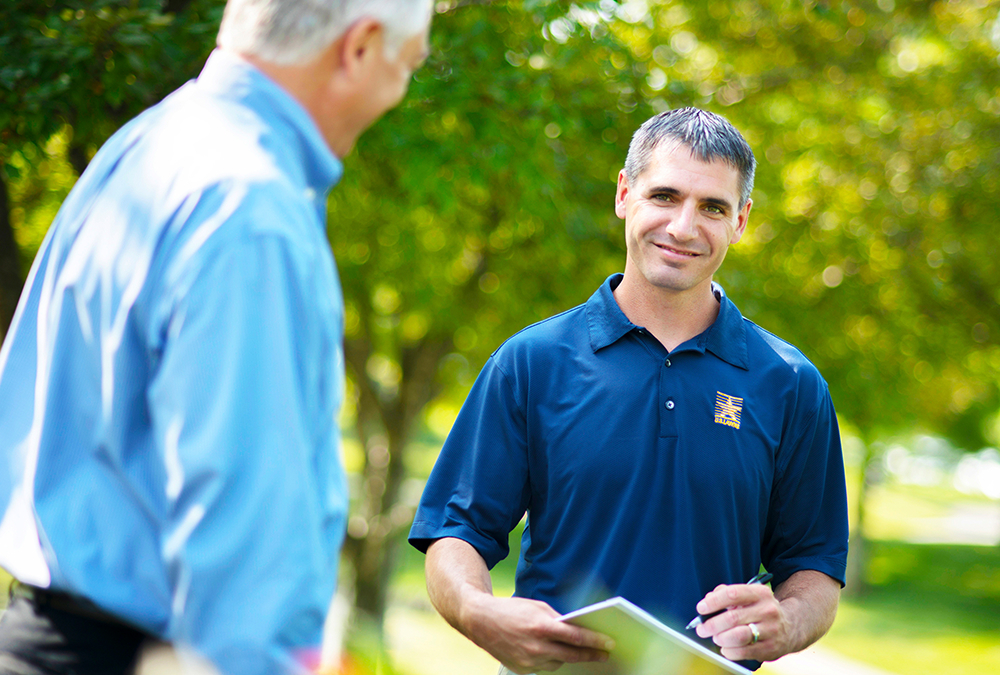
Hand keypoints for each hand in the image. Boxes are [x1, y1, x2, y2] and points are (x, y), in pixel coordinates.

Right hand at [462, 595, 613, 673]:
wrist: (480, 621)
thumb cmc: (511, 610)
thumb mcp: (537, 607)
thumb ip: (557, 620)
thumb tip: (577, 629)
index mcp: (541, 627)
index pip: (576, 637)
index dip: (595, 641)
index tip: (609, 643)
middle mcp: (535, 647)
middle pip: (571, 655)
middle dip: (590, 654)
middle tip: (605, 654)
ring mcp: (528, 661)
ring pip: (559, 663)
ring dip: (570, 657)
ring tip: (583, 654)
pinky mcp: (522, 670)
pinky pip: (544, 667)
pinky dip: (552, 660)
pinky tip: (558, 655)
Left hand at [692, 581, 791, 662]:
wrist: (791, 627)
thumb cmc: (759, 609)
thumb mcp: (748, 595)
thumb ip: (726, 593)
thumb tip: (708, 598)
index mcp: (760, 593)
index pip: (733, 594)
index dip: (714, 602)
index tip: (701, 608)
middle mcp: (768, 610)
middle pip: (733, 618)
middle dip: (712, 625)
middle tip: (702, 629)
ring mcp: (771, 630)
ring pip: (738, 636)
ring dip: (721, 638)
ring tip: (716, 638)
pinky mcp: (771, 648)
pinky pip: (744, 652)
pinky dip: (730, 651)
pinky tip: (725, 648)